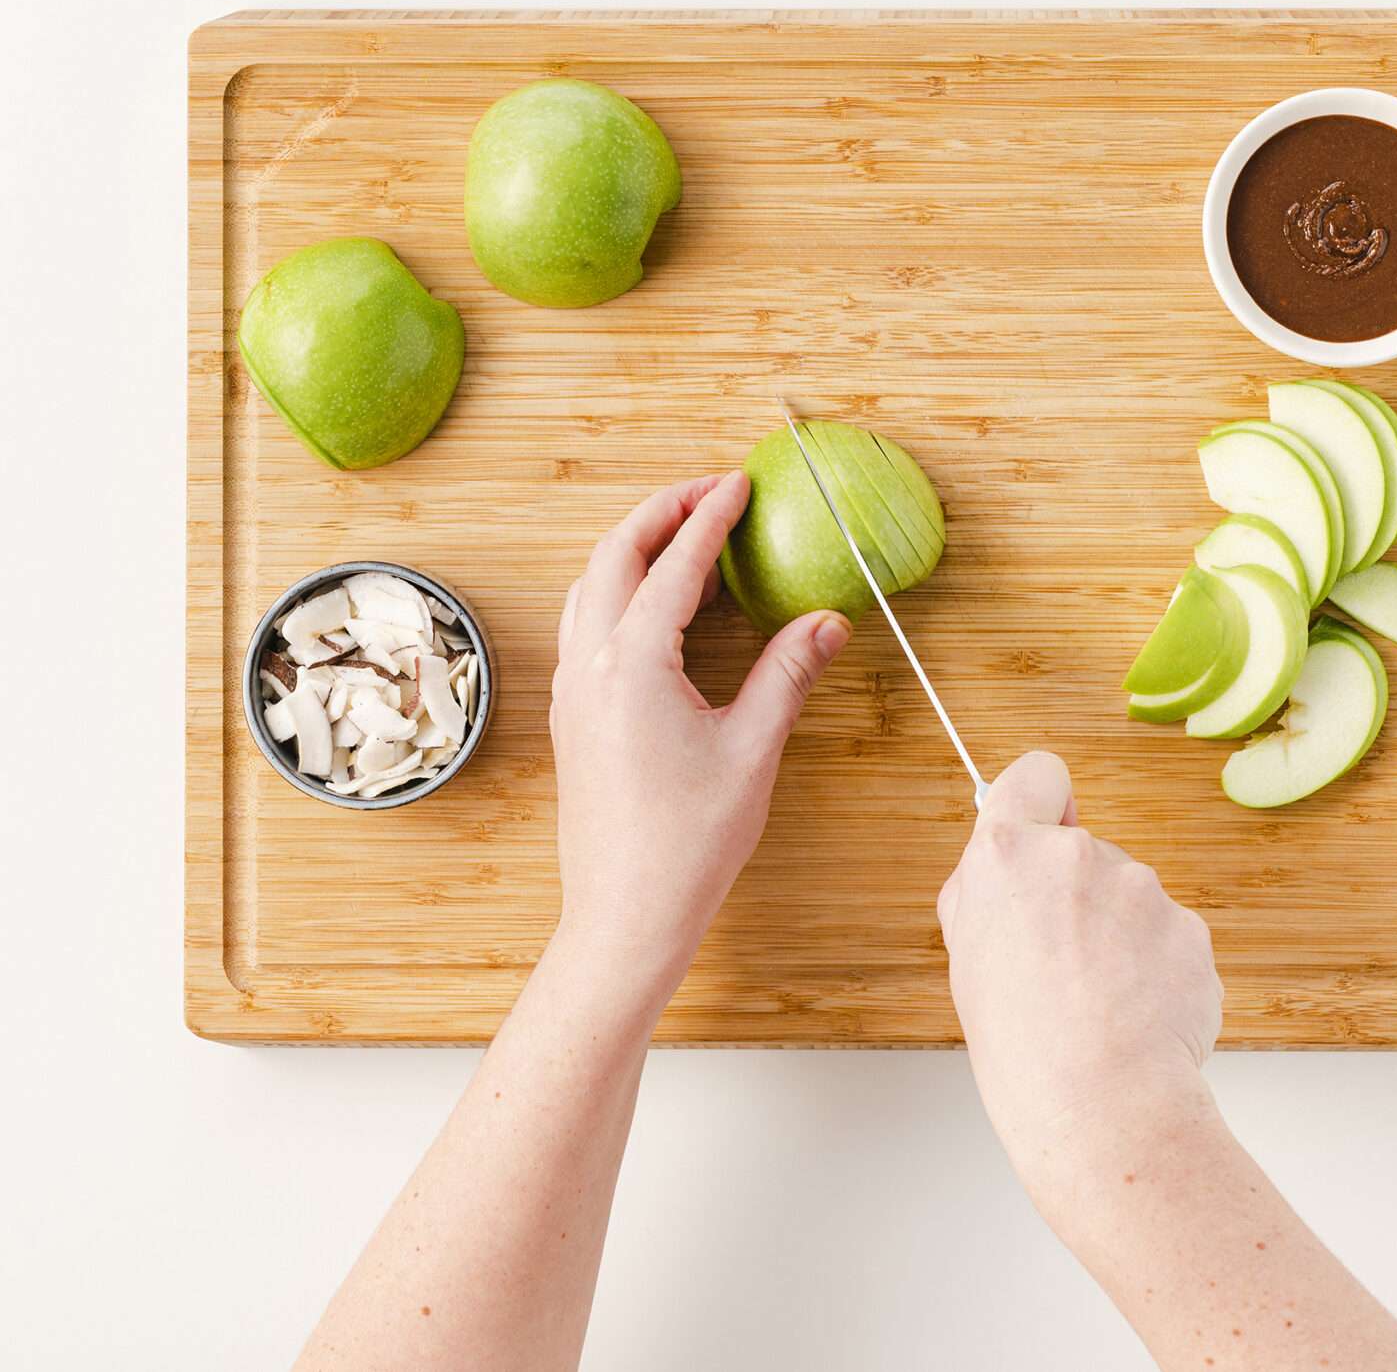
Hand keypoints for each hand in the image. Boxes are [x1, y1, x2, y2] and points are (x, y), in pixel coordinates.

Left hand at [546, 470, 851, 1007]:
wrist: (625, 913)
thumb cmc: (688, 842)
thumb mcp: (753, 750)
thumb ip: (787, 673)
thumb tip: (825, 621)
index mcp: (633, 662)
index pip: (675, 563)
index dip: (711, 516)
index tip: (740, 483)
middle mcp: (589, 664)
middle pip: (614, 554)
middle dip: (661, 512)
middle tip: (711, 493)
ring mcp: (572, 690)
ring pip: (589, 586)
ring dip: (633, 549)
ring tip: (686, 540)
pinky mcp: (570, 716)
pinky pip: (583, 624)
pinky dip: (617, 591)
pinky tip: (658, 609)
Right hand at [936, 753, 1222, 1184]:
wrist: (1099, 1101)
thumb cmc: (1022, 1043)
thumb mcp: (967, 956)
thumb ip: (988, 894)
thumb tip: (1008, 873)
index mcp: (1008, 853)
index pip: (1035, 775)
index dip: (1041, 800)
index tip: (1044, 830)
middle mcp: (1078, 854)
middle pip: (1083, 851)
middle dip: (1078, 895)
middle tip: (1059, 965)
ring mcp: (1143, 888)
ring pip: (1131, 899)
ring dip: (1121, 937)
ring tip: (1100, 1005)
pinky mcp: (1191, 927)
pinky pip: (1170, 938)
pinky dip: (1158, 971)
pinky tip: (1137, 1017)